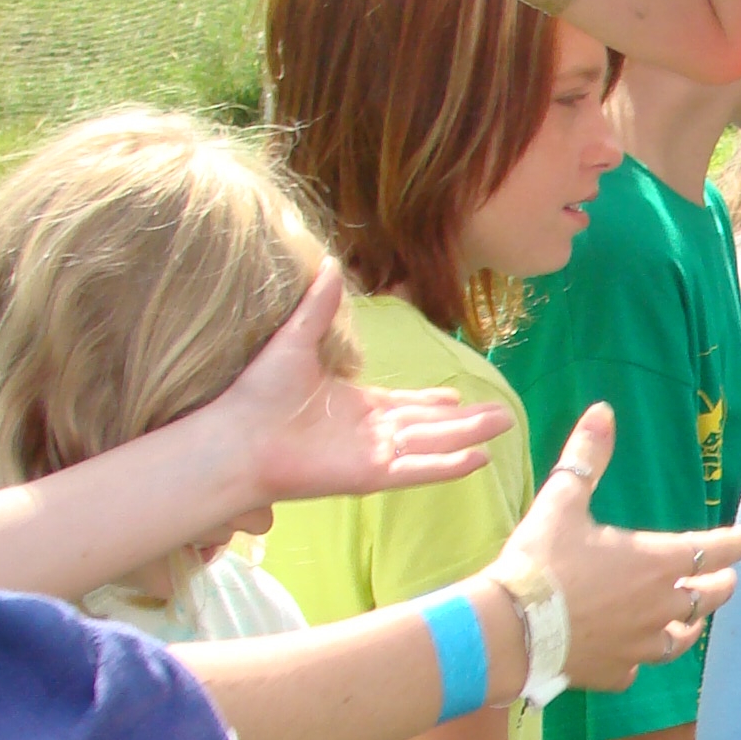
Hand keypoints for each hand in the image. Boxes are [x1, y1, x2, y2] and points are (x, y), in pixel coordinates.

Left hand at [205, 262, 513, 506]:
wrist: (236, 436)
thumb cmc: (257, 393)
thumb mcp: (295, 340)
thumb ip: (318, 307)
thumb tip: (329, 264)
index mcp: (355, 405)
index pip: (405, 405)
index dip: (433, 402)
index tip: (457, 396)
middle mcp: (370, 432)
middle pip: (431, 425)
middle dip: (467, 421)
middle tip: (503, 414)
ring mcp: (374, 454)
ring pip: (433, 444)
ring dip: (468, 436)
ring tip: (504, 426)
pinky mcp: (370, 475)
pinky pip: (418, 469)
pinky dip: (448, 465)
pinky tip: (477, 458)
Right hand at [509, 408, 740, 691]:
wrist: (511, 628)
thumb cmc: (541, 561)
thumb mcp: (562, 500)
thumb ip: (587, 457)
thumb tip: (603, 411)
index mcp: (656, 562)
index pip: (715, 550)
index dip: (736, 542)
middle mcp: (660, 606)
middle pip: (710, 598)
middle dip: (722, 584)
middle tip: (725, 578)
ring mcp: (641, 645)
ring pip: (682, 638)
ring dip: (689, 625)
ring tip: (691, 620)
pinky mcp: (616, 673)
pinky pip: (639, 667)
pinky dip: (640, 658)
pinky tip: (633, 655)